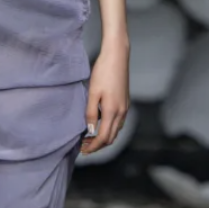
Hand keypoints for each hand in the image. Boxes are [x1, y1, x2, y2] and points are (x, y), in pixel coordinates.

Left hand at [79, 37, 129, 155]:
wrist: (117, 56)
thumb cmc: (103, 72)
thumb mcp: (93, 93)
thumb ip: (90, 113)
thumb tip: (90, 130)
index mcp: (113, 111)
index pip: (104, 138)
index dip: (93, 147)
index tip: (83, 150)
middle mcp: (122, 112)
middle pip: (111, 137)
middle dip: (98, 145)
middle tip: (84, 146)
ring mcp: (125, 108)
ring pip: (116, 130)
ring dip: (104, 137)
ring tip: (89, 138)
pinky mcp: (125, 102)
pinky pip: (118, 122)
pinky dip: (109, 129)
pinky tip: (99, 124)